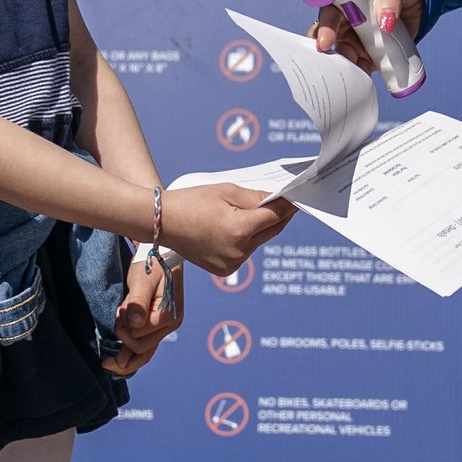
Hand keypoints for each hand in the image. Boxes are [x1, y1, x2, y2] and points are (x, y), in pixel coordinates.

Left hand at [103, 248, 186, 374]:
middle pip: (141, 348)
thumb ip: (137, 303)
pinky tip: (119, 362)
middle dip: (124, 337)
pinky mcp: (158, 325)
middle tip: (117, 315)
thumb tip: (133, 325)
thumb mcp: (142, 280)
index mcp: (168, 315)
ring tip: (107, 363)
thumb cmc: (152, 262)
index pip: (139, 335)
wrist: (162, 253)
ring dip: (125, 354)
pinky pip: (145, 347)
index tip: (120, 307)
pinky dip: (131, 355)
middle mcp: (170, 325)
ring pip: (144, 354)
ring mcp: (165, 327)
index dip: (124, 326)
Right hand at [158, 183, 293, 277]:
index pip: (276, 215)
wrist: (162, 222)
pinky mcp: (225, 270)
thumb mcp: (226, 191)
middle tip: (285, 202)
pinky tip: (234, 229)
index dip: (289, 205)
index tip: (298, 197)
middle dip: (279, 216)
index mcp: (240, 229)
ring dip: (261, 229)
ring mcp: (232, 263)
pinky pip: (245, 252)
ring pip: (259, 242)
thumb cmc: (192, 201)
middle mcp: (239, 251)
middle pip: (272, 230)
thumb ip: (256, 197)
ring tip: (252, 213)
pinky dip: (246, 241)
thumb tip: (279, 199)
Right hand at [310, 0, 421, 63]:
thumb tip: (385, 19)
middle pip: (330, 39)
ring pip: (344, 55)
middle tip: (339, 61)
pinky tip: (363, 79)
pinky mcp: (371, 52)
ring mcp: (357, 38)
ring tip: (354, 71)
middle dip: (330, 53)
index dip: (324, 28)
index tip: (325, 41)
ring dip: (346, 65)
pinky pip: (362, 65)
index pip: (328, 14)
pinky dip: (361, 73)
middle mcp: (346, 20)